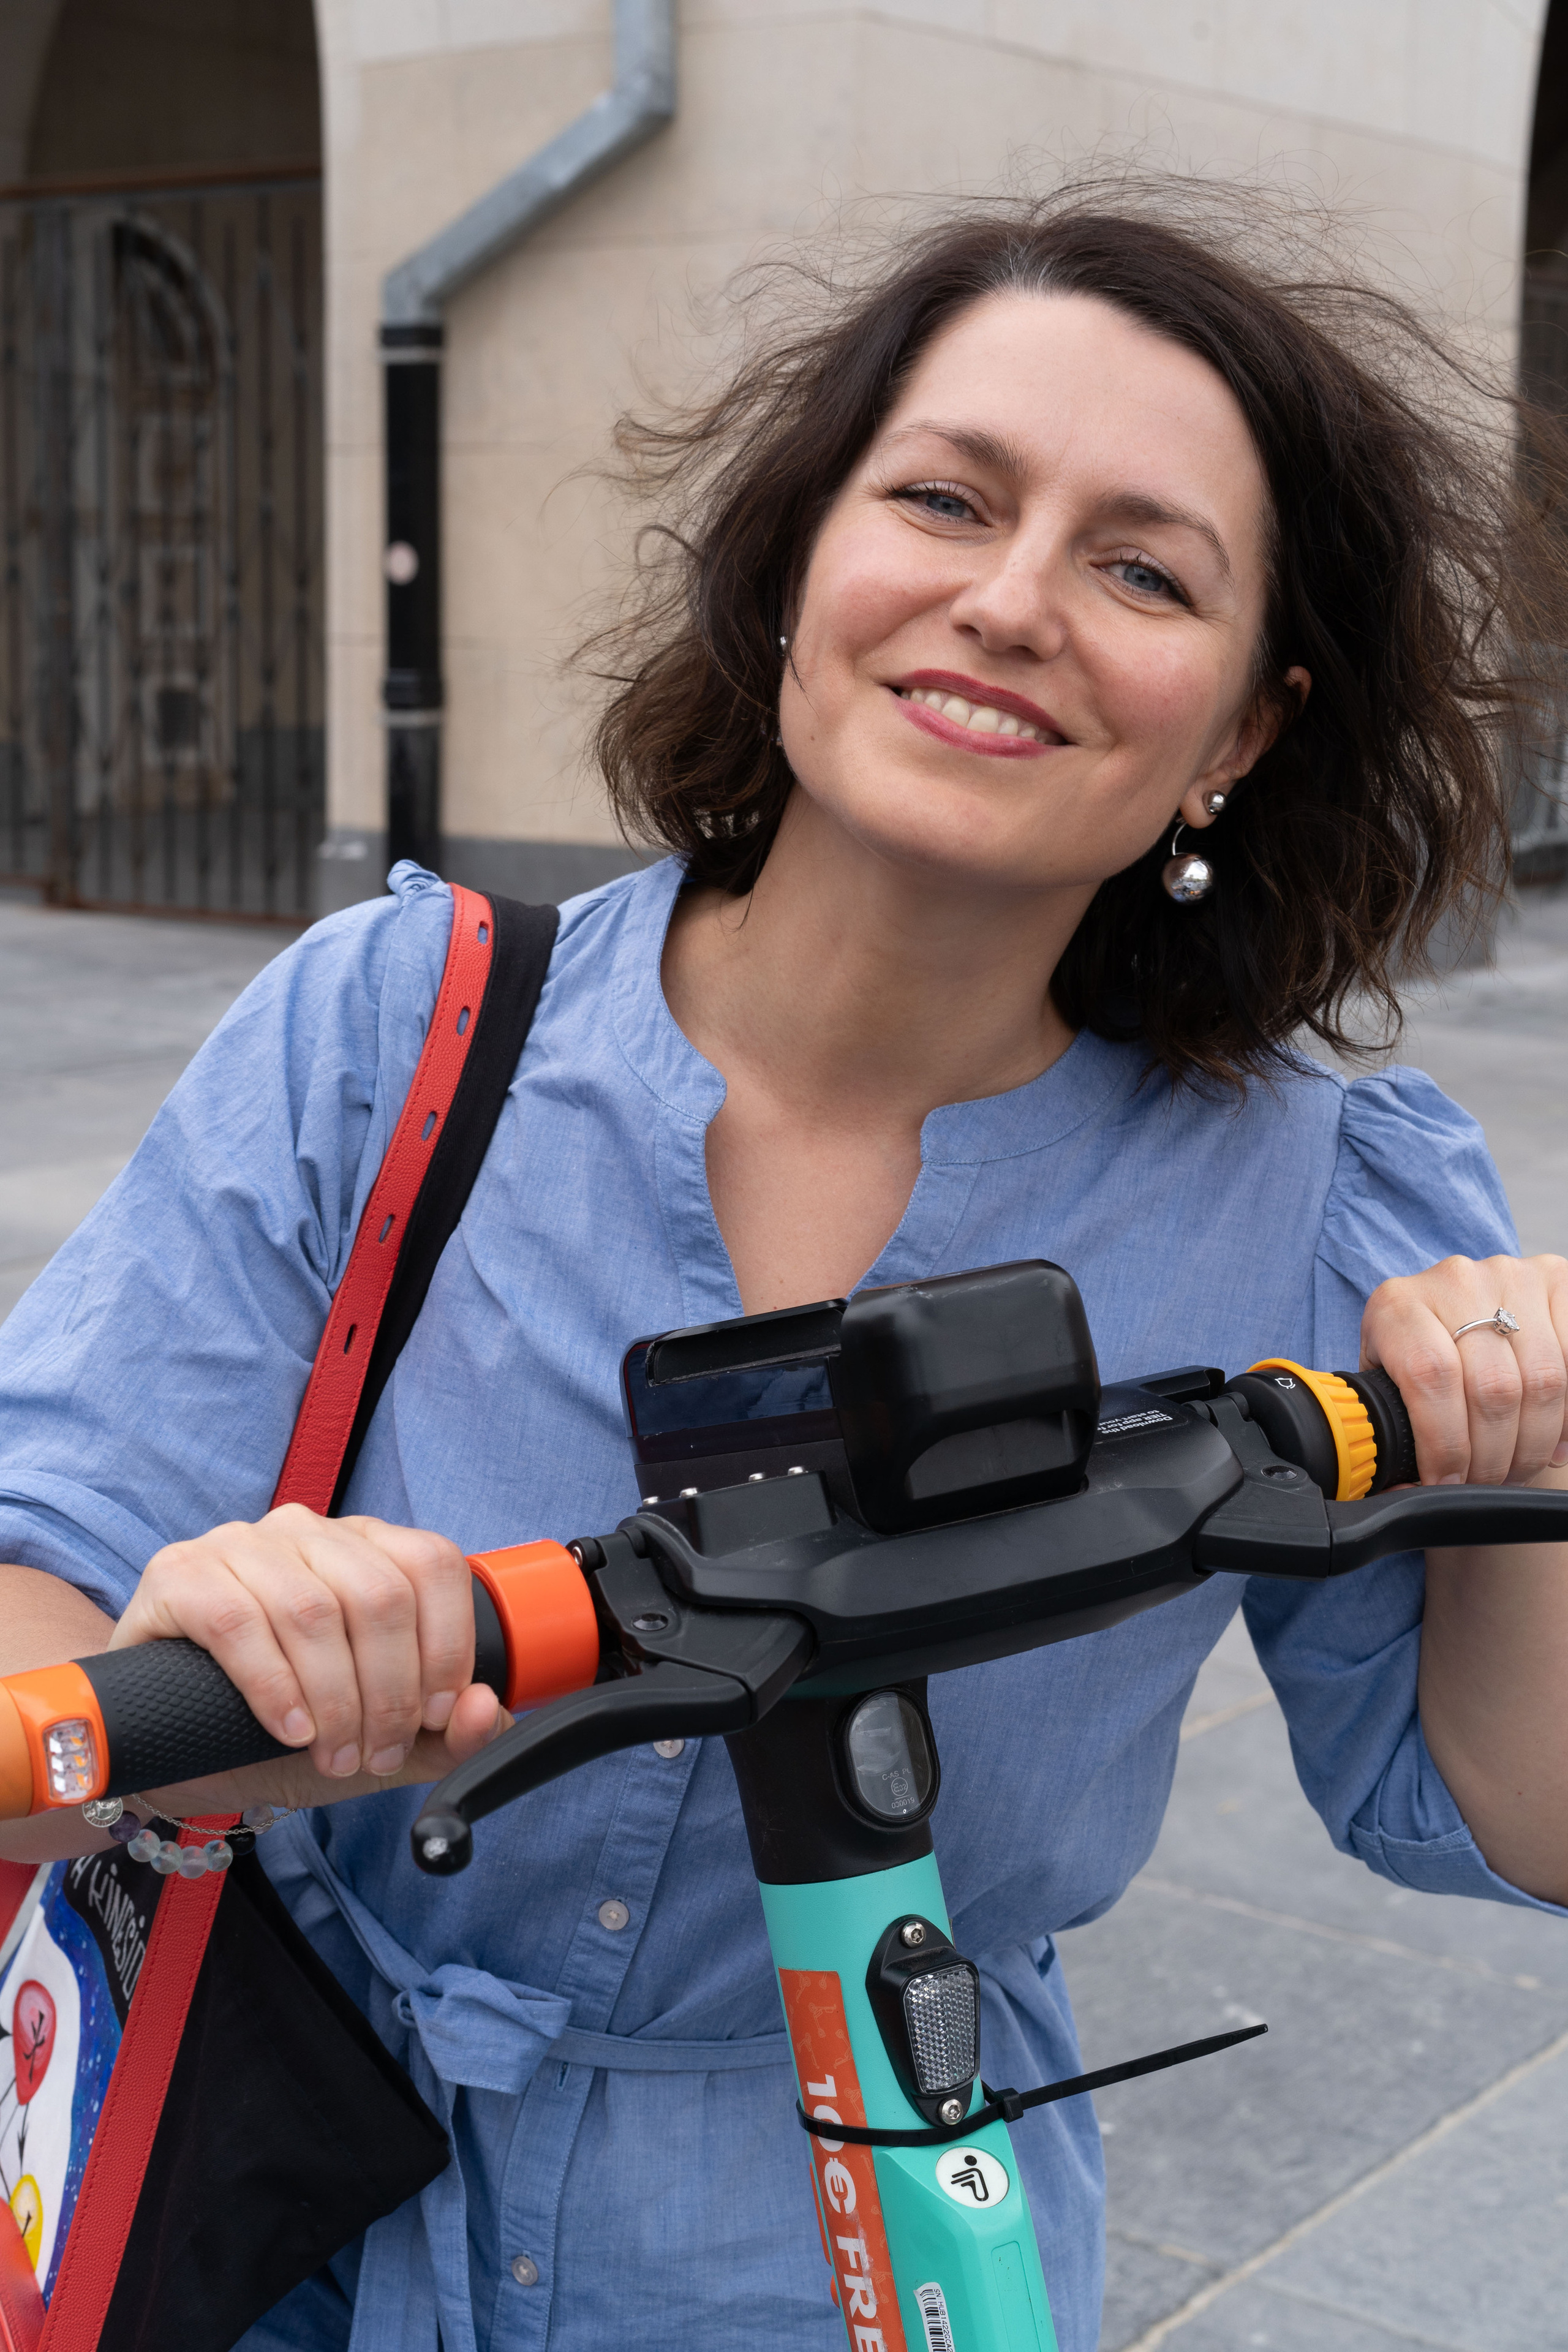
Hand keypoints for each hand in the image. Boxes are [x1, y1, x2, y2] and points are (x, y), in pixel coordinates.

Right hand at [112, 1504, 498, 1785]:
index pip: (433, 1563)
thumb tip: (491, 1709)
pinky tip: (288, 1729)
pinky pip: (238, 1622)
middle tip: (375, 1754)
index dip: (447, 1646)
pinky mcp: (179, 1574)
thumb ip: (446, 1735)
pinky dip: (275, 1686)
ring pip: (313, 1610)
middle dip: (390, 1692)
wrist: (174, 1745)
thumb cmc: (287, 1729)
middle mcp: (306, 1530)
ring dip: (336, 1700)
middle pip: (378, 1595)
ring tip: (335, 1754)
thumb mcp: (378, 1740)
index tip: (434, 1716)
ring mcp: (239, 1544)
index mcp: (365, 1546)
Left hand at [1361, 1253, 1567, 1485]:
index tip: (1447, 1481)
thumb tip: (1393, 1486)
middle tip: (1485, 1483)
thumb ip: (1387, 1420)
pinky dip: (1567, 1419)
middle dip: (1492, 1456)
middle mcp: (1456, 1281)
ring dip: (1532, 1444)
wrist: (1451, 1304)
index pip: (1430, 1377)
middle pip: (1493, 1387)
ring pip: (1543, 1381)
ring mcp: (1511, 1277)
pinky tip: (1553, 1445)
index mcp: (1399, 1304)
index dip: (1445, 1443)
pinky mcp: (1556, 1282)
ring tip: (1515, 1468)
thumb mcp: (1385, 1376)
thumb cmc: (1415, 1352)